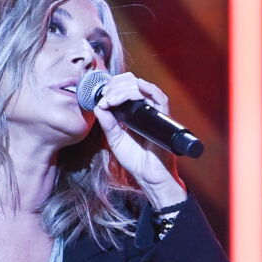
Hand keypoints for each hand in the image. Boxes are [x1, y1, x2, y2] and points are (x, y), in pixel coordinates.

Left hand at [93, 72, 186, 206]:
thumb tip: (98, 105)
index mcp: (133, 113)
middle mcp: (144, 109)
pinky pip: (160, 99)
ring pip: (142, 89)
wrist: (148, 175)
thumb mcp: (115, 139)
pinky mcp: (163, 119)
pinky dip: (150, 89)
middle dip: (116, 86)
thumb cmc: (135, 159)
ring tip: (113, 98)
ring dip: (125, 89)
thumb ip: (107, 123)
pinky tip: (138, 85)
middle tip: (106, 95)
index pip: (125, 89)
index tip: (102, 93)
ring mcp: (154, 113)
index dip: (113, 86)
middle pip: (132, 85)